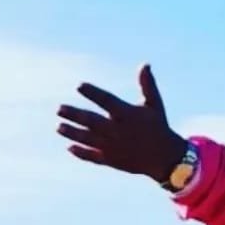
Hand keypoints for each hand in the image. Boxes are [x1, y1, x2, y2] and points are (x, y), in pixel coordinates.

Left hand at [57, 65, 187, 181]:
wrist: (166, 158)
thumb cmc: (159, 127)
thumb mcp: (154, 105)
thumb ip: (147, 85)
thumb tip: (144, 64)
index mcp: (128, 115)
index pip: (107, 101)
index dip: (93, 93)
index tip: (79, 86)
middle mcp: (118, 131)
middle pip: (92, 121)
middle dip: (75, 115)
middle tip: (59, 109)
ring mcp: (114, 147)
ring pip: (89, 139)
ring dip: (73, 133)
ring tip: (58, 127)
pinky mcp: (113, 161)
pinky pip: (94, 157)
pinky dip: (81, 153)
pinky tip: (69, 147)